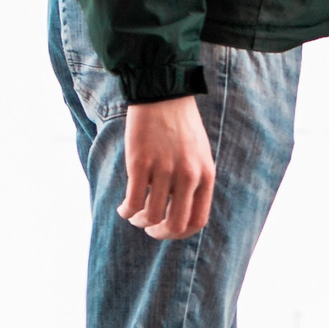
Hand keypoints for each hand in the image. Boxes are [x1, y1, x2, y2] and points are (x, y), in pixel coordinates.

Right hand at [121, 97, 214, 239]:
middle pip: (175, 224)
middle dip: (159, 233)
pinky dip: (126, 210)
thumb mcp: (198, 155)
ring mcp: (164, 169)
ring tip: (134, 216)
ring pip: (151, 215)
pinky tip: (123, 208)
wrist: (163, 94)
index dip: (181, 233)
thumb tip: (178, 212)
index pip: (198, 220)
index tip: (168, 230)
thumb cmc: (181, 125)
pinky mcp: (141, 162)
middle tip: (149, 229)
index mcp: (205, 174)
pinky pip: (133, 200)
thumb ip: (194, 182)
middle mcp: (188, 175)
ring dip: (140, 221)